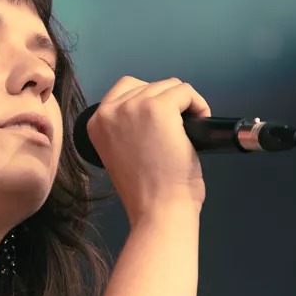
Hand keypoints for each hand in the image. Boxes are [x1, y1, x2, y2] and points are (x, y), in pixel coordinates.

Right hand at [88, 76, 210, 224]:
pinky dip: (198, 105)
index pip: (125, 89)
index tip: (160, 126)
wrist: (158, 211)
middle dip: (168, 105)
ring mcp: (134, 107)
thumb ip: (127, 127)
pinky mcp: (159, 108)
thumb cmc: (147, 192)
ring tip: (187, 133)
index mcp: (96, 123)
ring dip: (184, 105)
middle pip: (149, 85)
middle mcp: (109, 111)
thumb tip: (152, 112)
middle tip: (176, 133)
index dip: (149, 103)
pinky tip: (199, 124)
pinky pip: (185, 91)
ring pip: (169, 86)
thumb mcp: (122, 152)